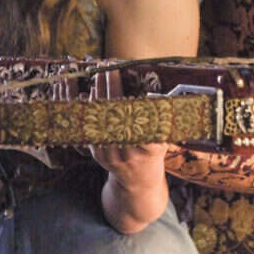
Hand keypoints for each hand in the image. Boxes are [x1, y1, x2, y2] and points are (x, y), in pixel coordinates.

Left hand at [88, 70, 168, 231]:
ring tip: (98, 77)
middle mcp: (129, 153)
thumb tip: (155, 94)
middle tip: (108, 71)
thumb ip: (160, 121)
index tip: (132, 86)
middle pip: (117, 117)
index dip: (135, 104)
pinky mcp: (97, 154)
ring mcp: (110, 155)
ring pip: (101, 121)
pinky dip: (90, 111)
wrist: (138, 182)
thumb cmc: (154, 155)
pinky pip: (91, 128)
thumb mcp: (163, 140)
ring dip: (98, 97)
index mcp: (150, 149)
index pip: (141, 122)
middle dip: (111, 92)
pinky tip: (90, 94)